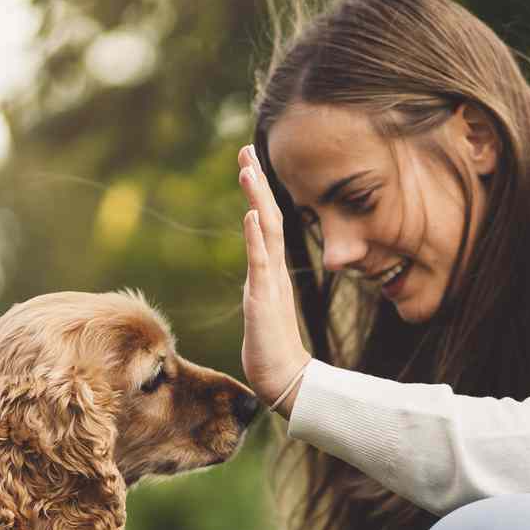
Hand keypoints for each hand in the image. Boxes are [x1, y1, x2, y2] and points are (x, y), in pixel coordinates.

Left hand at [236, 144, 310, 413]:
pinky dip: (257, 236)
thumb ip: (262, 287)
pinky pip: (261, 261)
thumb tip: (259, 276)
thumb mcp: (261, 308)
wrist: (282, 378)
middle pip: (270, 216)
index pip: (268, 223)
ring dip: (257, 197)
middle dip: (257, 182)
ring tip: (247, 168)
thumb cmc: (271, 348)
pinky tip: (252, 213)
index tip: (249, 164)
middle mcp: (273, 270)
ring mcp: (270, 282)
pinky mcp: (264, 298)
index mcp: (271, 271)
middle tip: (246, 150)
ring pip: (266, 231)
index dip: (259, 193)